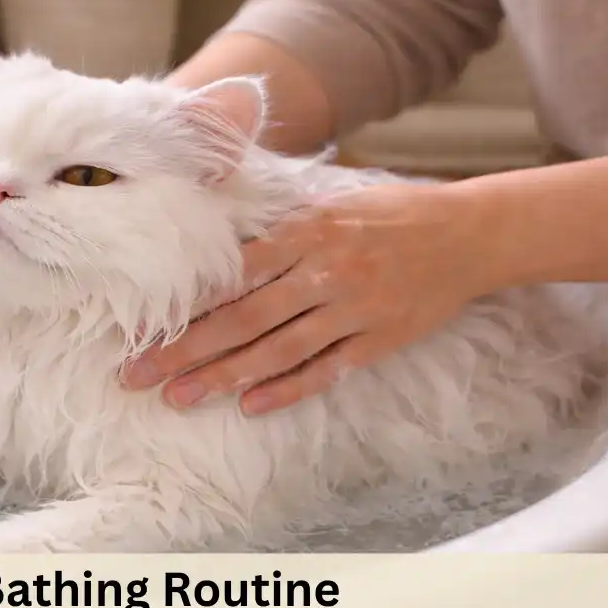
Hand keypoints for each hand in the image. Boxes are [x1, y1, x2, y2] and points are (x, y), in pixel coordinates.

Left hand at [120, 182, 487, 415]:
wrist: (469, 234)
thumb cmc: (390, 212)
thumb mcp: (331, 201)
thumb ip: (279, 222)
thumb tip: (217, 230)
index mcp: (307, 231)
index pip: (234, 274)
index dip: (187, 304)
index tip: (143, 326)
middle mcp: (325, 271)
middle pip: (243, 318)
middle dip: (185, 350)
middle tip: (138, 376)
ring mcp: (354, 309)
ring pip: (277, 350)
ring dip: (223, 377)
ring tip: (178, 398)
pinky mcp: (379, 340)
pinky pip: (325, 370)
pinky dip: (288, 389)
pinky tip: (249, 405)